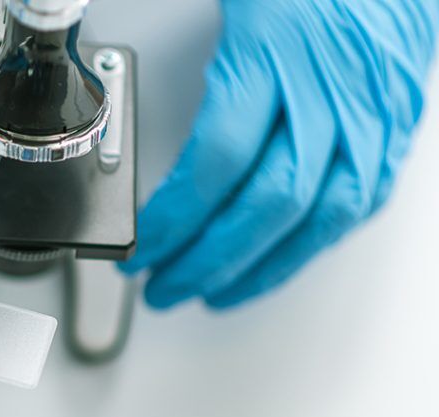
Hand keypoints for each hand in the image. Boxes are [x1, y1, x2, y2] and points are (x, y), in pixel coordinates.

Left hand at [120, 0, 437, 308]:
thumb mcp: (230, 3)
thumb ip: (178, 63)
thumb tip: (118, 126)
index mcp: (273, 54)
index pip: (218, 160)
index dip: (176, 218)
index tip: (140, 248)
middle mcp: (327, 93)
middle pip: (269, 204)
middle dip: (209, 260)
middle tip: (162, 286)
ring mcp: (369, 116)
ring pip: (318, 218)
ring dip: (258, 269)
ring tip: (208, 293)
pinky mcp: (393, 130)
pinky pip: (355, 207)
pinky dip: (306, 247)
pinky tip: (270, 263)